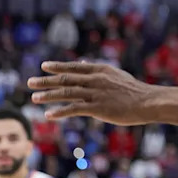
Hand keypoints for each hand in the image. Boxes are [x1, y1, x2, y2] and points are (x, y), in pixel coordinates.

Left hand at [28, 61, 156, 124]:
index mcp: (100, 70)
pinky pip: (75, 109)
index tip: (44, 66)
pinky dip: (60, 111)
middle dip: (46, 81)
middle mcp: (96, 79)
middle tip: (30, 82)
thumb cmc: (134, 90)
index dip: (58, 66)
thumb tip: (83, 63)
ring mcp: (96, 93)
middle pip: (66, 79)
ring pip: (67, 93)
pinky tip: (48, 114)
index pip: (74, 67)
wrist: (148, 101)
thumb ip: (98, 71)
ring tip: (34, 98)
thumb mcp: (116, 75)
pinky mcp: (98, 107)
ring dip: (49, 95)